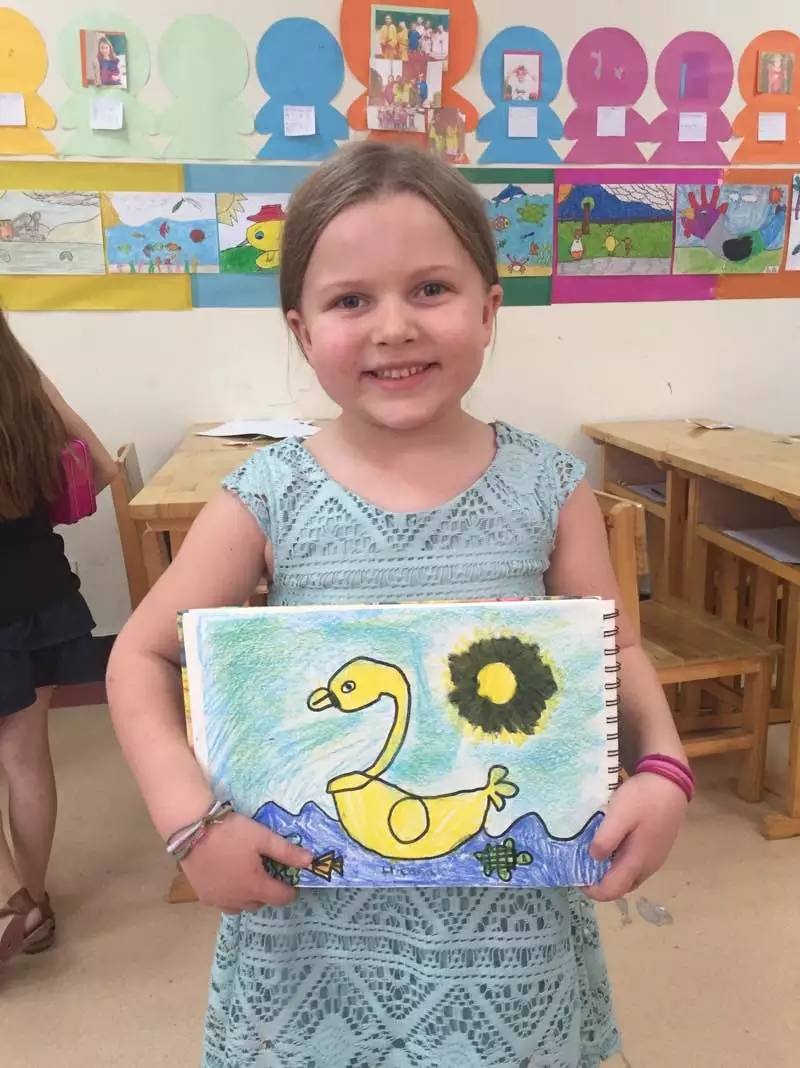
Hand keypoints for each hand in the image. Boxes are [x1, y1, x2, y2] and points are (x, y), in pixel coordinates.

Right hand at [179, 813, 311, 913]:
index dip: (289, 889)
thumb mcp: (262, 837)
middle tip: (266, 870)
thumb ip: (286, 851)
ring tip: (247, 874)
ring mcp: (218, 900)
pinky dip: (231, 895)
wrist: (192, 830)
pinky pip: (224, 902)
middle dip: (268, 891)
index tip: (290, 877)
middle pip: (261, 903)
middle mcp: (237, 900)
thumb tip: (310, 861)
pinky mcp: (203, 897)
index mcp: (254, 887)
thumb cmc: (230, 832)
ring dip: (249, 895)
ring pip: (241, 906)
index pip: (281, 898)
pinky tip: (228, 877)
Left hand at [584, 773, 686, 902]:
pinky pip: (635, 863)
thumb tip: (593, 858)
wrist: (671, 782)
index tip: (575, 874)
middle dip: (598, 880)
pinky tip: (612, 840)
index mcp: (637, 862)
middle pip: (620, 886)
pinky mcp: (656, 847)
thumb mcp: (619, 815)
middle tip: (581, 860)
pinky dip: (619, 860)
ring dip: (609, 870)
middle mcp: (648, 867)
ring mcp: (654, 858)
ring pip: (628, 875)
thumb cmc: (643, 799)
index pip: (612, 891)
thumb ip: (605, 839)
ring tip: (593, 849)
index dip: (591, 889)